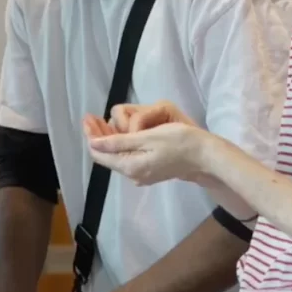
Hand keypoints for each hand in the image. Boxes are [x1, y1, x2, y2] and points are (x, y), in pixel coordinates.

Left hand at [83, 102, 210, 185]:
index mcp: (130, 166)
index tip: (86, 117)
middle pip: (106, 155)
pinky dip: (120, 144)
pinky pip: (127, 157)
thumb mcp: (146, 138)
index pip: (99, 153)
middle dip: (97, 135)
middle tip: (90, 116)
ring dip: (108, 139)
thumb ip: (118, 143)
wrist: (205, 157)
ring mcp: (141, 174)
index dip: (90, 135)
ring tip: (101, 121)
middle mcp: (132, 174)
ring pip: (116, 155)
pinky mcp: (149, 171)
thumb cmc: (178, 142)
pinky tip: (119, 132)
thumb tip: (93, 143)